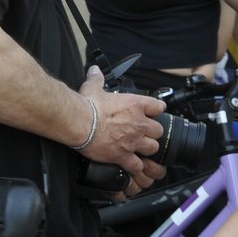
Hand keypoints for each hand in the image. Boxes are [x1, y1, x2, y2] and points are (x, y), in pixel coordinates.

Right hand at [77, 67, 166, 194]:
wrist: (79, 122)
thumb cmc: (87, 105)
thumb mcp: (93, 87)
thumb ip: (97, 78)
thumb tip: (94, 70)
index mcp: (135, 105)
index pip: (158, 106)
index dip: (156, 110)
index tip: (152, 111)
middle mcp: (138, 123)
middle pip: (158, 130)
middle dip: (152, 132)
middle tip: (143, 133)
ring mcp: (133, 141)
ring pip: (152, 148)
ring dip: (147, 149)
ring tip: (140, 149)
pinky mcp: (123, 156)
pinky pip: (137, 165)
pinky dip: (136, 166)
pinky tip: (133, 165)